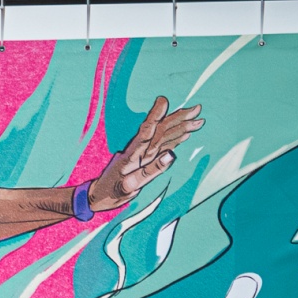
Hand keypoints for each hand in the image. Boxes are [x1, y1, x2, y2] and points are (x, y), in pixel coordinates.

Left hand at [87, 97, 204, 211]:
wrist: (98, 196)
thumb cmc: (111, 193)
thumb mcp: (128, 187)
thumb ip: (149, 172)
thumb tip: (171, 155)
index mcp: (131, 156)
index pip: (145, 132)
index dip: (154, 116)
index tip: (163, 101)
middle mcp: (138, 152)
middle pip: (160, 131)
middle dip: (178, 118)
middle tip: (197, 109)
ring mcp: (143, 155)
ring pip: (164, 137)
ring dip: (181, 127)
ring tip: (198, 120)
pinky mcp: (146, 160)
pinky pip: (163, 147)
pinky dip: (175, 140)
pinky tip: (186, 134)